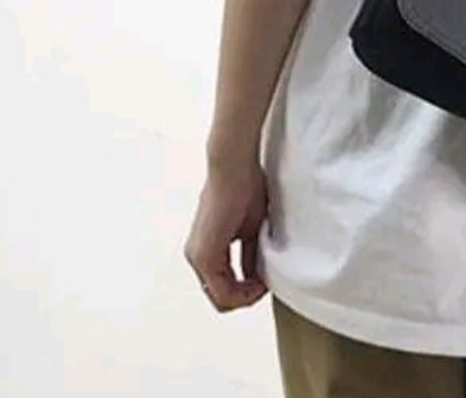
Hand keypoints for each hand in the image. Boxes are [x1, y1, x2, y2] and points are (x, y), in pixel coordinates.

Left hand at [184, 161, 269, 311]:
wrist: (234, 167)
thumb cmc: (245, 187)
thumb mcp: (251, 229)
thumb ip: (250, 254)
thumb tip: (259, 275)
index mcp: (206, 249)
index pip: (224, 286)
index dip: (247, 290)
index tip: (268, 279)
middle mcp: (197, 256)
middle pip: (220, 296)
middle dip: (246, 296)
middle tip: (268, 285)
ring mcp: (198, 257)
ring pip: (220, 297)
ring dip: (246, 295)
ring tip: (265, 283)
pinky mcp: (205, 255)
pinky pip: (222, 291)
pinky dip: (243, 293)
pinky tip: (260, 282)